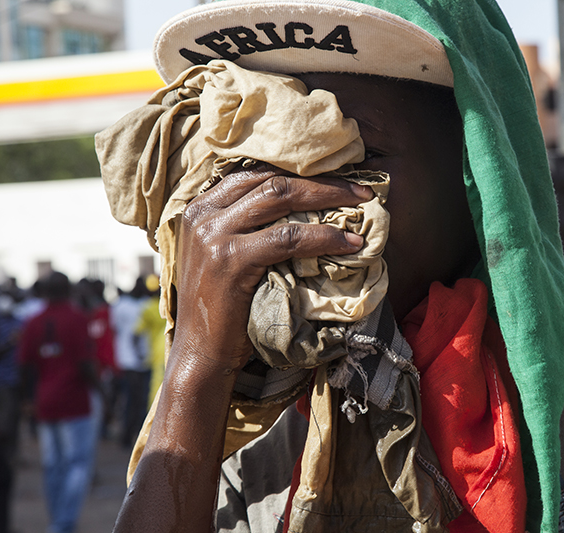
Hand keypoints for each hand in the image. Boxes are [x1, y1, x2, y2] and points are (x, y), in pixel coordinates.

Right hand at [113, 163, 372, 532]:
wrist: (200, 356)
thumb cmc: (221, 312)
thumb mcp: (226, 259)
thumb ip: (247, 230)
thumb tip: (301, 212)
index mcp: (200, 208)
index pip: (255, 174)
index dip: (299, 172)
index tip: (337, 177)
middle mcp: (202, 213)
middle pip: (271, 179)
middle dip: (321, 179)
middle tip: (361, 186)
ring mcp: (213, 234)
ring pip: (281, 198)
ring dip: (329, 197)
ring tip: (363, 203)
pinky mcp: (230, 259)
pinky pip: (288, 237)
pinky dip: (324, 236)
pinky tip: (349, 243)